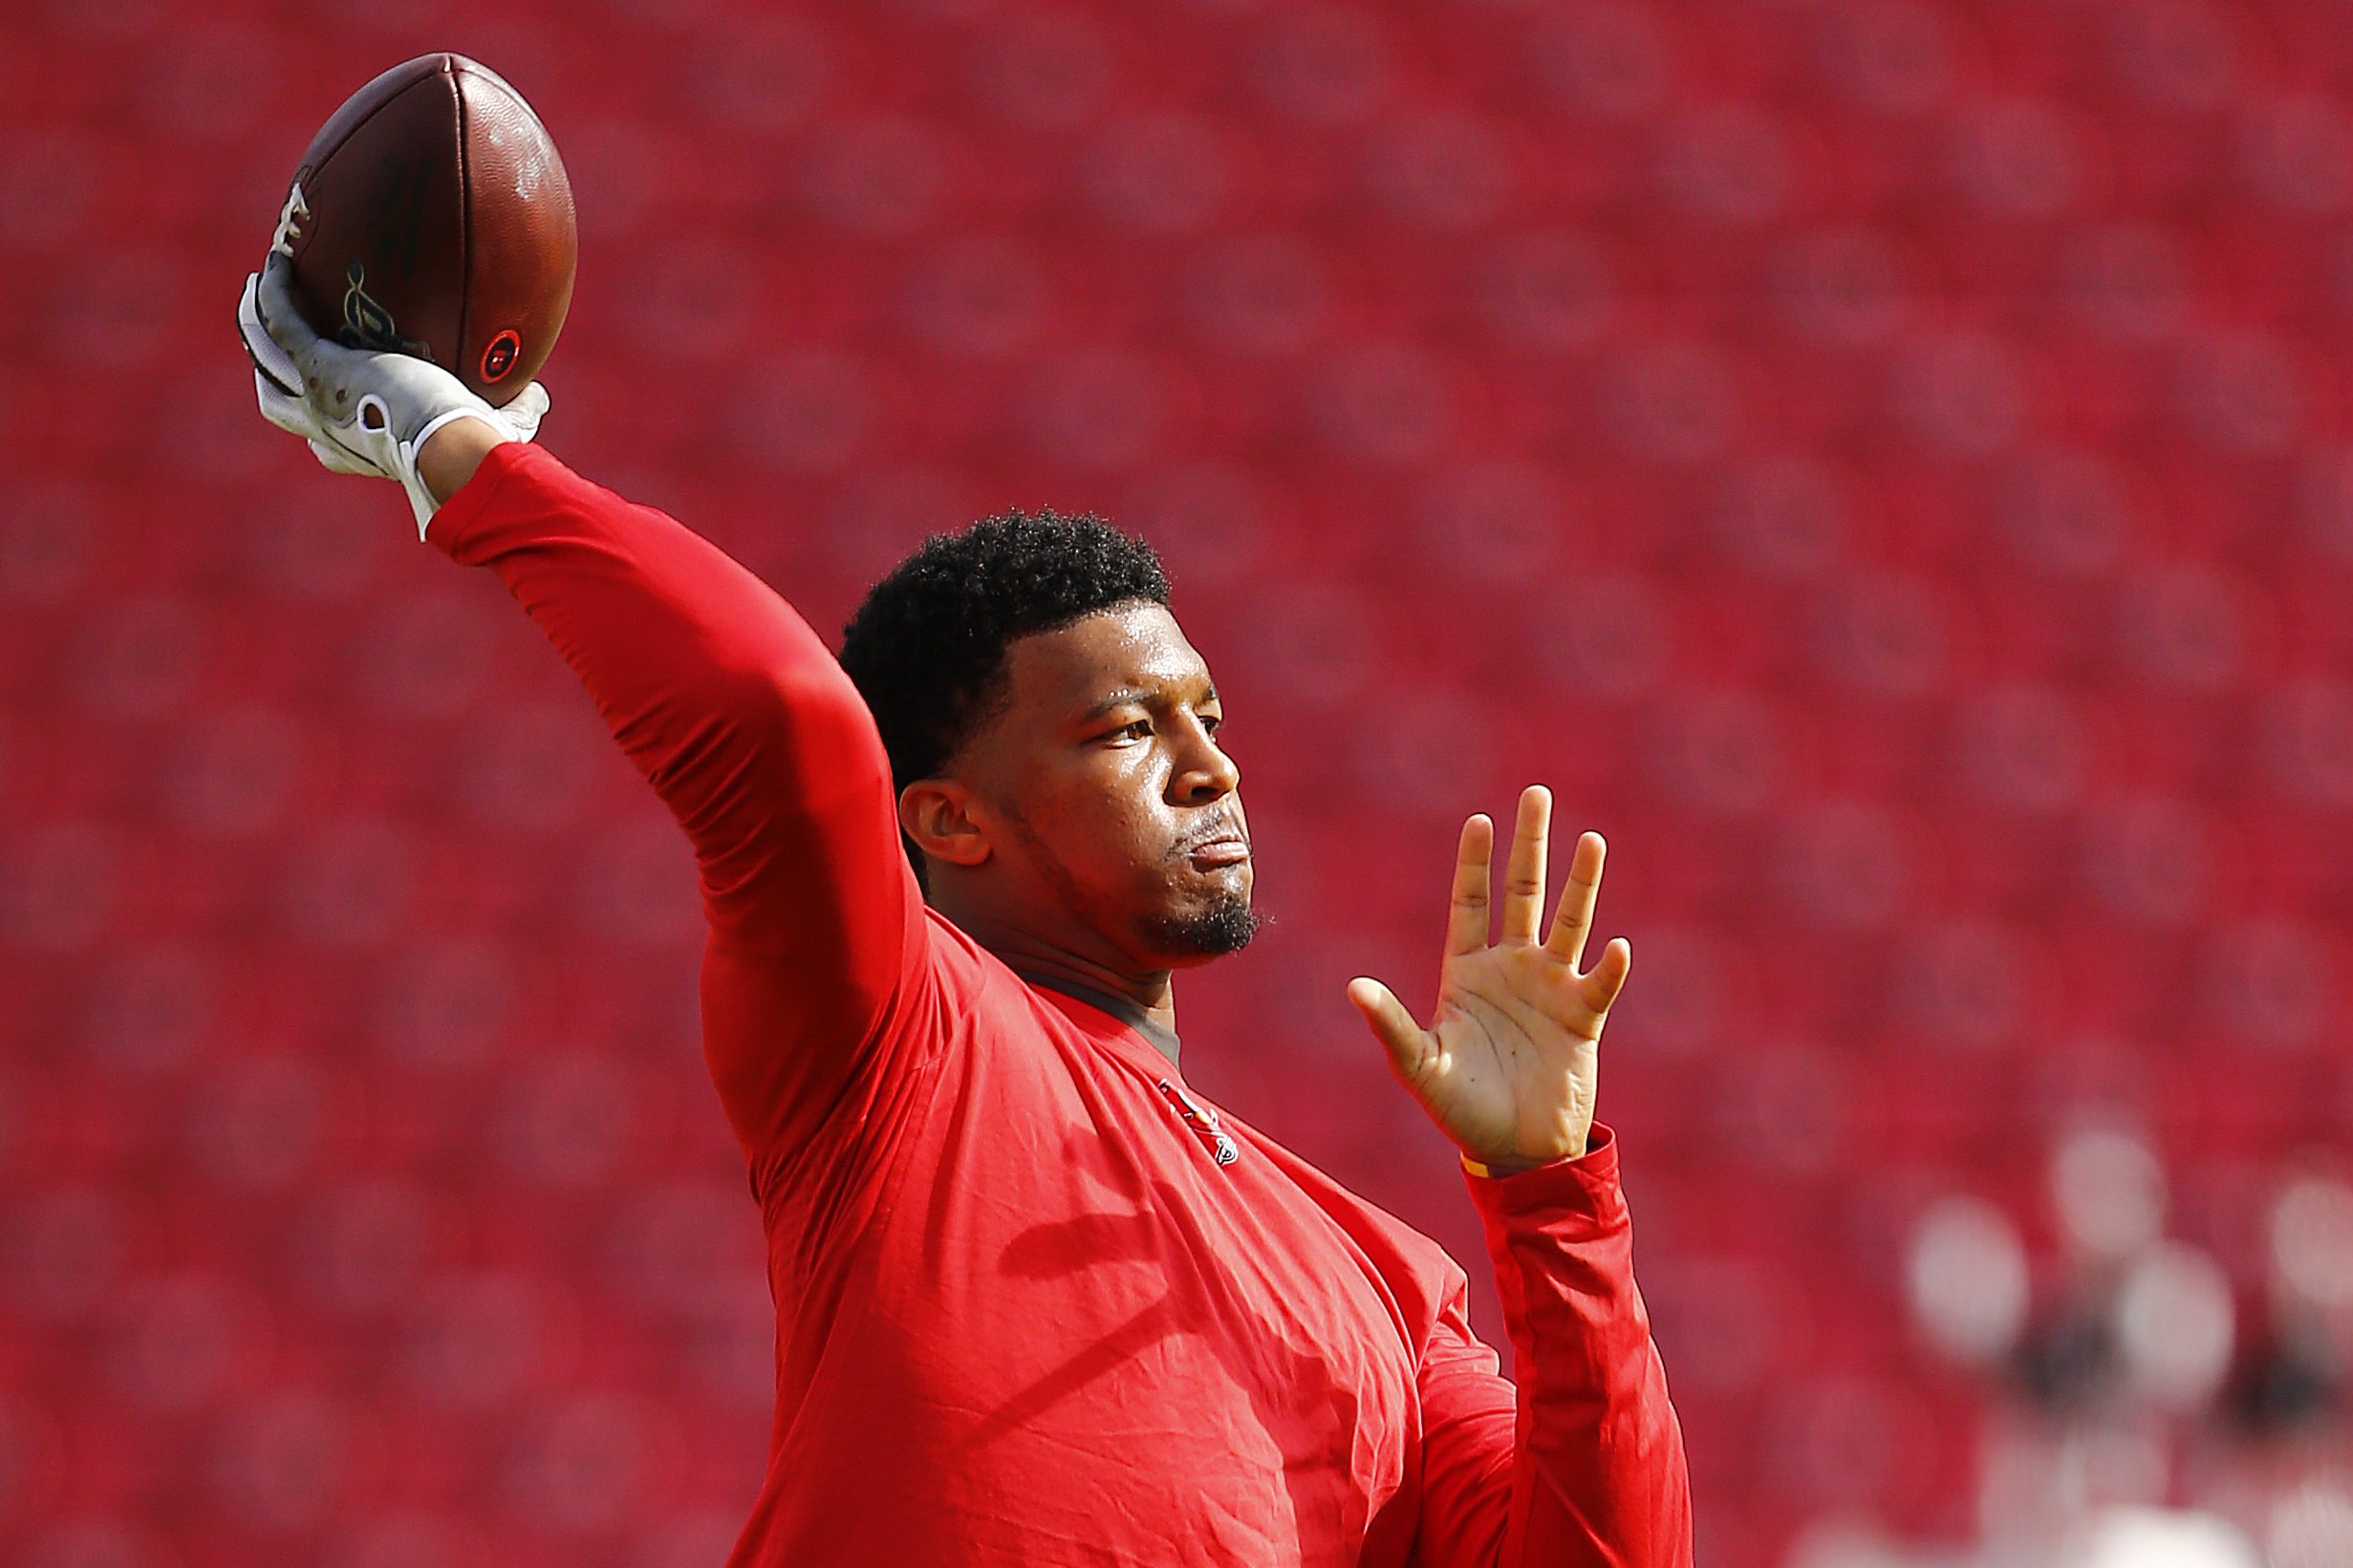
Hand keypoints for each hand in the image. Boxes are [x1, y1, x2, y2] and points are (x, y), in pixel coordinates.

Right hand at [236, 254, 549, 536]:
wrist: (452, 450)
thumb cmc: (477, 454)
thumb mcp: (495, 433)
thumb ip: (514, 414)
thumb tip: (537, 396)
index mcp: (360, 452)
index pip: (329, 444)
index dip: (323, 427)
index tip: (330, 405)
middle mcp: (328, 430)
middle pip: (279, 401)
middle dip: (270, 372)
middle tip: (270, 345)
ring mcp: (315, 398)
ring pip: (266, 355)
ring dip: (256, 323)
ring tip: (257, 290)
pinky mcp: (317, 365)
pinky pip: (283, 320)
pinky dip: (276, 293)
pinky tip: (278, 261)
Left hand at [1349, 786, 1631, 1171]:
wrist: (1517, 1152)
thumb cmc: (1461, 1110)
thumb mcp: (1420, 1066)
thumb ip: (1392, 1026)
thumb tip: (1354, 988)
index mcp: (1467, 973)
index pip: (1470, 902)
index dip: (1474, 862)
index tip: (1479, 820)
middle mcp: (1511, 970)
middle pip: (1523, 894)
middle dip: (1530, 845)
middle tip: (1537, 795)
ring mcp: (1550, 989)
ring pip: (1568, 923)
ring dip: (1581, 884)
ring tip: (1592, 840)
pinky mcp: (1582, 1018)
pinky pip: (1599, 983)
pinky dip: (1607, 966)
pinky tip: (1615, 946)